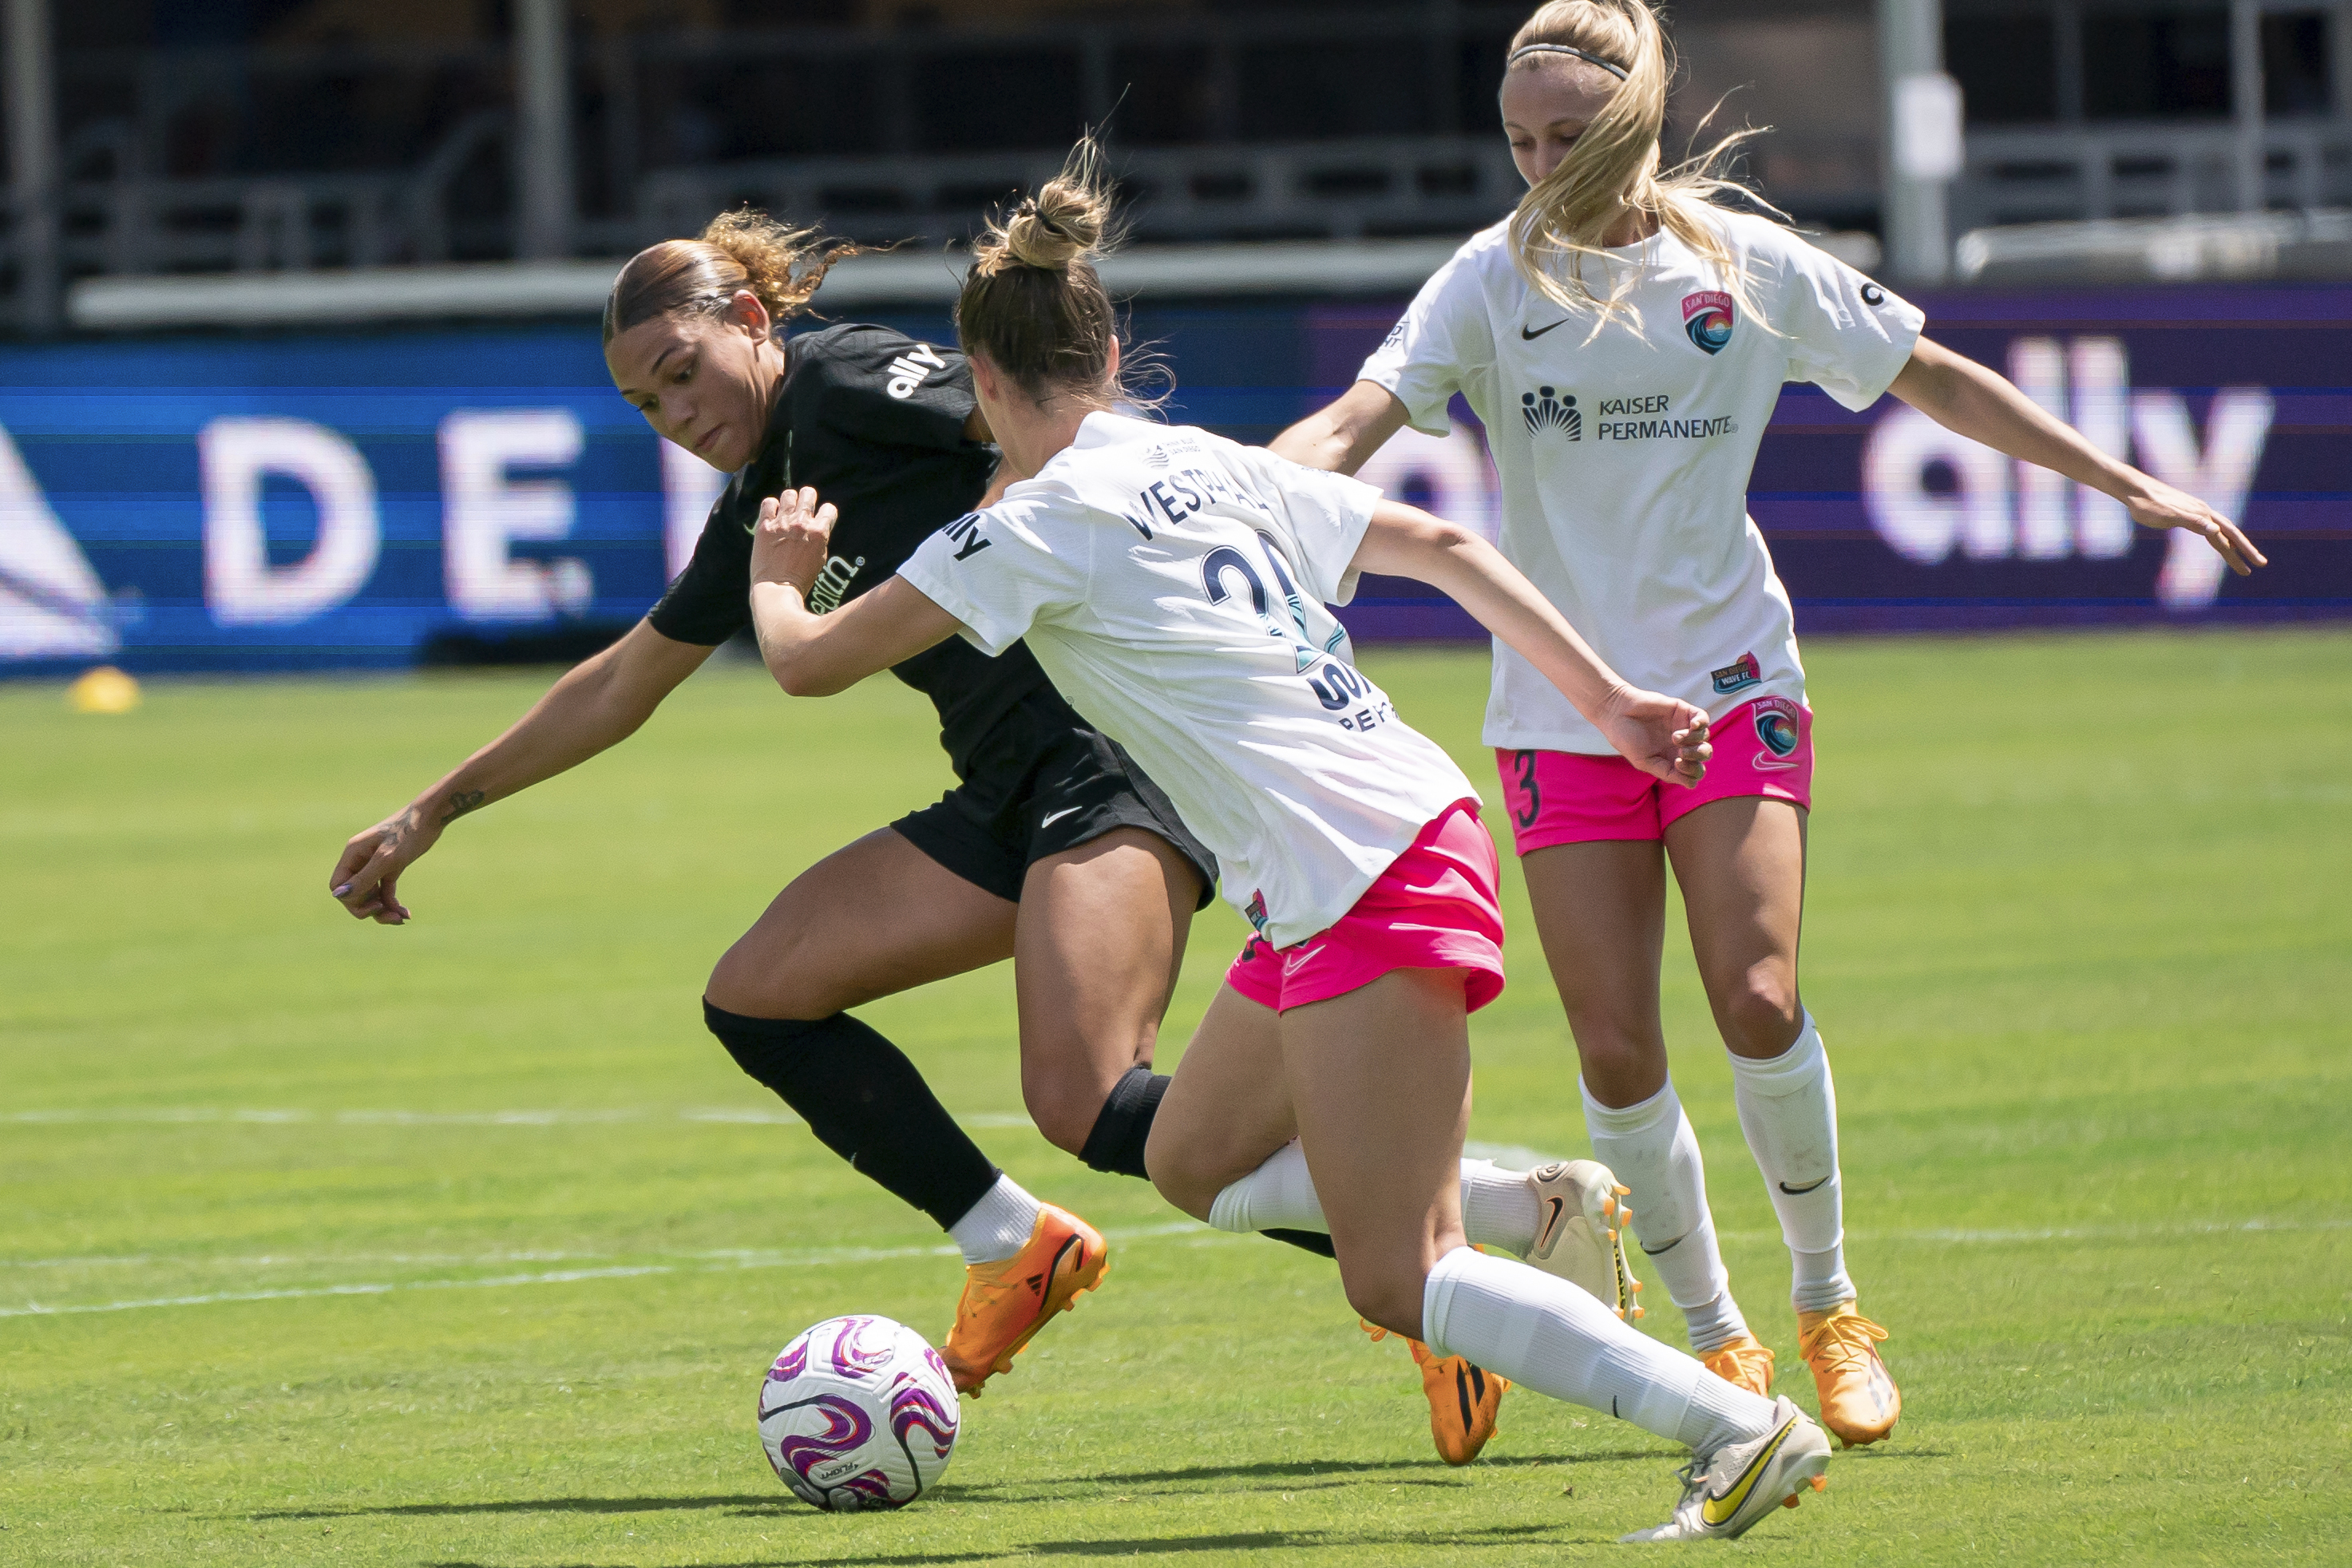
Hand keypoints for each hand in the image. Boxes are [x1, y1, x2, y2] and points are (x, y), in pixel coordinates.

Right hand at [329, 804, 444, 924]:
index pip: (338, 886)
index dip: (351, 900)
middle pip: (354, 894)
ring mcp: (375, 865)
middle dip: (369, 909)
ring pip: (370, 896)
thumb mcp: (386, 859)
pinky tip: (406, 914)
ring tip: (402, 918)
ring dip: (383, 910)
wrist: (432, 818)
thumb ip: (363, 878)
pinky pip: (385, 892)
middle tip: (391, 916)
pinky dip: (392, 904)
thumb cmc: (408, 833)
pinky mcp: (390, 868)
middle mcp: (360, 860)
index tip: (373, 905)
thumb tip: (338, 895)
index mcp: (353, 854)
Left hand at [750, 485, 838, 593]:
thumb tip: (818, 527)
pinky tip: (772, 514)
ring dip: (790, 500)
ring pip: (789, 494)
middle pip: (808, 494)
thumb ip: (819, 539)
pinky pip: (768, 503)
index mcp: (819, 532)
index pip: (829, 508)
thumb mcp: (820, 558)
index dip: (825, 512)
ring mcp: (782, 523)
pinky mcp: (764, 526)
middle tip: (803, 507)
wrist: (777, 589)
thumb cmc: (801, 579)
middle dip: (807, 498)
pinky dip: (771, 506)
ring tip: (786, 509)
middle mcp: (802, 523)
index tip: (820, 517)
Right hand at [1596, 686, 1710, 786]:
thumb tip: (1692, 784)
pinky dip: (1701, 724)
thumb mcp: (1645, 762)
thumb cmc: (1627, 739)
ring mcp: (1683, 726)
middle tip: (1680, 753)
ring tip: (1675, 738)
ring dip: (1695, 741)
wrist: (1616, 713)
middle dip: (1697, 757)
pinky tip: (1692, 727)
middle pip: (1704, 754)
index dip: (1693, 771)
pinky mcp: (1682, 711)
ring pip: (1705, 737)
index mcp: (1672, 759)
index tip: (1677, 765)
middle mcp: (1681, 744)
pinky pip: (1703, 718)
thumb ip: (1667, 773)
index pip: (1695, 770)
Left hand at [2121, 471, 2266, 575]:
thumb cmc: (2147, 504)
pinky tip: (2219, 542)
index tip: (2251, 569)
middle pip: (2230, 534)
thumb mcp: (2168, 515)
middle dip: (2245, 551)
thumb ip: (2192, 522)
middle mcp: (2203, 511)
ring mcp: (2195, 511)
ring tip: (2243, 559)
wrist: (2133, 489)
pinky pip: (2208, 528)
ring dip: (2233, 546)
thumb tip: (2216, 531)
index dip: (2240, 554)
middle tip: (2260, 565)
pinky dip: (2218, 538)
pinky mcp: (2186, 513)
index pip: (2226, 538)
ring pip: (2220, 531)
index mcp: (2202, 514)